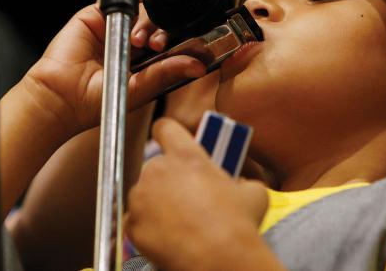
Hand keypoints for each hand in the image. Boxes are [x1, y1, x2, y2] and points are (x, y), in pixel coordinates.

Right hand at [24, 5, 205, 137]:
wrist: (61, 96)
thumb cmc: (96, 101)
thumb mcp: (140, 88)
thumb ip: (167, 72)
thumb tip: (199, 66)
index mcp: (146, 60)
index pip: (171, 40)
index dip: (183, 36)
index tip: (197, 38)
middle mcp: (132, 41)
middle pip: (158, 20)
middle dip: (166, 24)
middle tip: (158, 45)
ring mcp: (115, 25)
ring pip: (141, 7)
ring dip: (147, 14)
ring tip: (139, 41)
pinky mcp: (96, 14)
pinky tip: (133, 2)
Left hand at [125, 118, 268, 270]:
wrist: (218, 261)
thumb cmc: (238, 225)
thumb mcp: (253, 193)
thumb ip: (241, 180)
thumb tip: (241, 185)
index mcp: (186, 156)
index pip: (165, 128)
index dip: (169, 134)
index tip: (172, 142)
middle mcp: (157, 170)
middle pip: (157, 166)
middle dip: (169, 179)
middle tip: (187, 198)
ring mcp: (140, 197)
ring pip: (145, 193)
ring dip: (157, 202)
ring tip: (180, 223)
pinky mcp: (131, 223)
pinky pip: (136, 219)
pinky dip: (148, 227)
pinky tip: (168, 237)